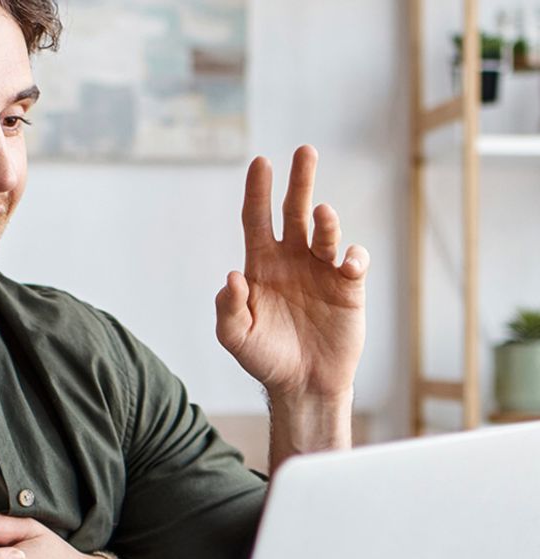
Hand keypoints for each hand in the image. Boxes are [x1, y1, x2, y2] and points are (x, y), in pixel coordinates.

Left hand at [215, 147, 368, 467]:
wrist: (302, 386)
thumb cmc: (265, 358)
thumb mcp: (236, 337)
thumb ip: (229, 309)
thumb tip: (232, 277)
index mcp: (261, 266)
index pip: (257, 219)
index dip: (258, 191)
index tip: (260, 162)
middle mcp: (292, 261)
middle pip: (294, 212)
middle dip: (299, 181)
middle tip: (305, 150)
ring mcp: (321, 271)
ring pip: (324, 233)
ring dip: (325, 221)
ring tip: (322, 213)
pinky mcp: (348, 288)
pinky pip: (352, 262)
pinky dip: (352, 256)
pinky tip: (346, 262)